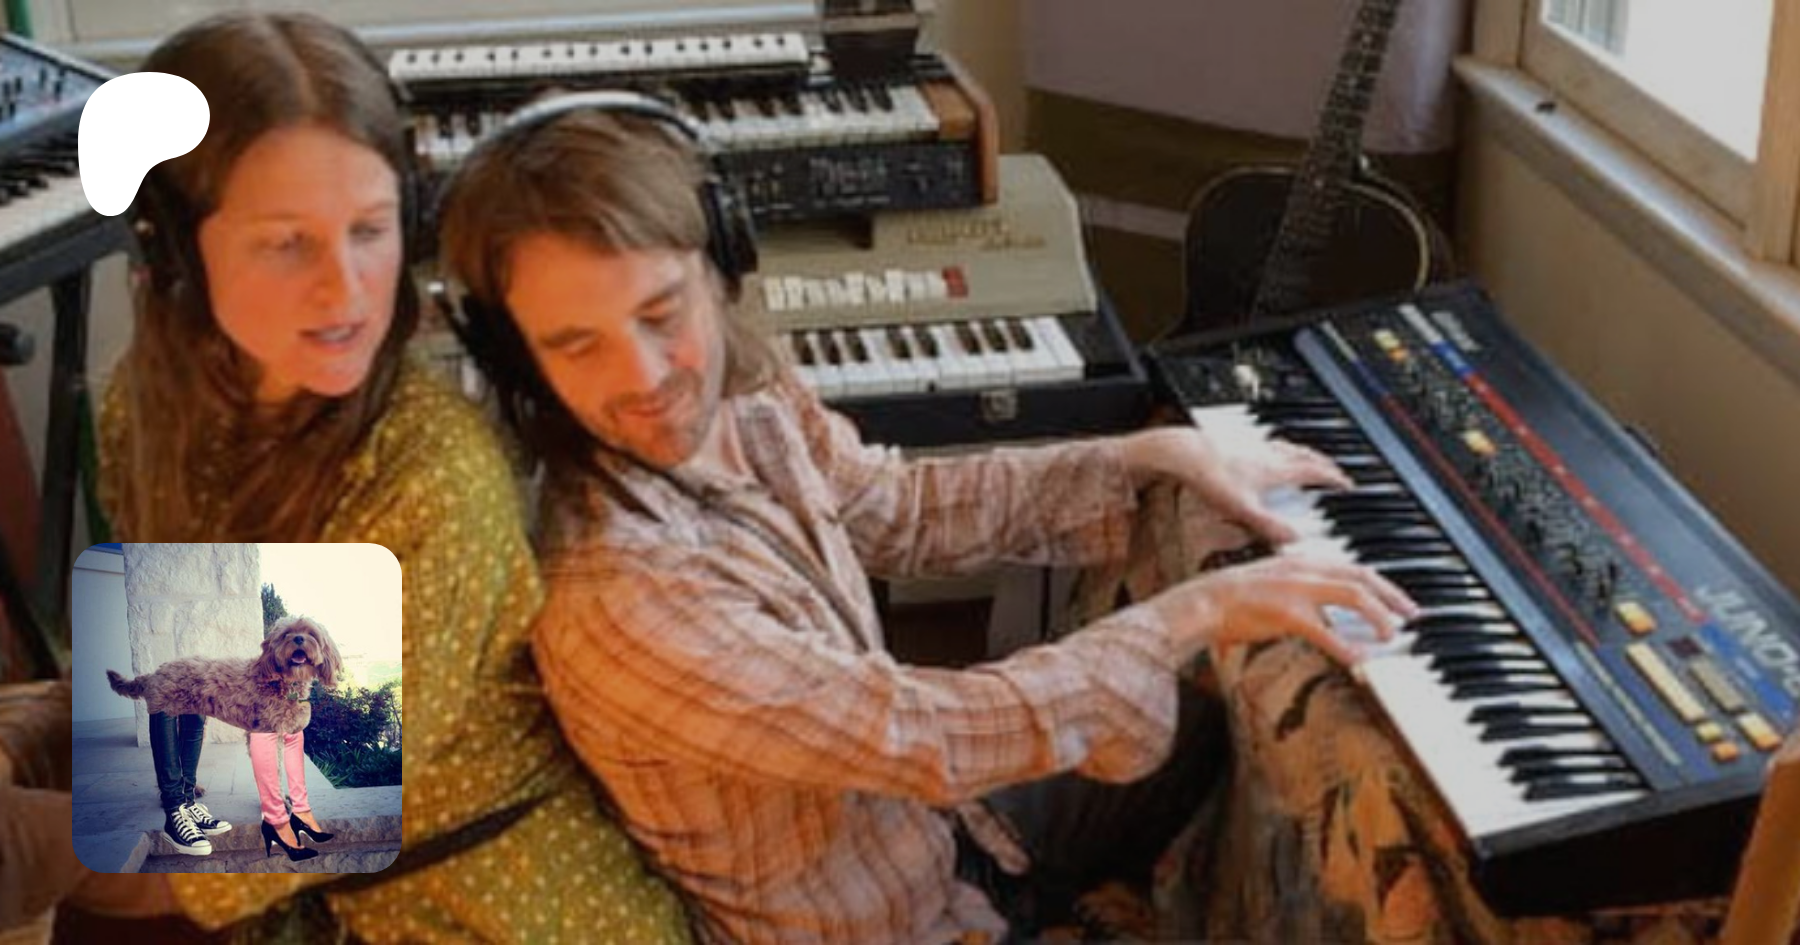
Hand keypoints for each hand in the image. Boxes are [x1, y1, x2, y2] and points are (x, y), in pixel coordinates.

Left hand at [1116, 426, 1351, 544]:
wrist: (1180, 451)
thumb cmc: (1209, 478)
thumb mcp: (1242, 510)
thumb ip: (1269, 527)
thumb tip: (1296, 542)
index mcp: (1276, 468)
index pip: (1316, 470)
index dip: (1335, 478)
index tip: (1348, 484)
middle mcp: (1268, 453)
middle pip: (1305, 454)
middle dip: (1322, 463)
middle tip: (1332, 470)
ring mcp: (1252, 445)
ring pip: (1286, 446)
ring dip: (1301, 452)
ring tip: (1304, 459)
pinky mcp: (1234, 442)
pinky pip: (1265, 443)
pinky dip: (1275, 449)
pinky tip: (1263, 455)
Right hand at [1147, 553, 1419, 666]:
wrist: (1205, 602)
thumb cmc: (1236, 599)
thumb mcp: (1276, 584)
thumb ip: (1305, 592)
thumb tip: (1329, 614)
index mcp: (1303, 561)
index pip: (1355, 567)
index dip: (1383, 585)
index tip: (1401, 603)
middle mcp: (1305, 568)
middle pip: (1362, 577)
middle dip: (1392, 596)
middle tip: (1412, 616)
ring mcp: (1297, 589)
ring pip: (1353, 596)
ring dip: (1378, 617)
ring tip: (1391, 635)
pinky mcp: (1288, 613)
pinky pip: (1326, 631)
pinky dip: (1346, 645)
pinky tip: (1360, 659)